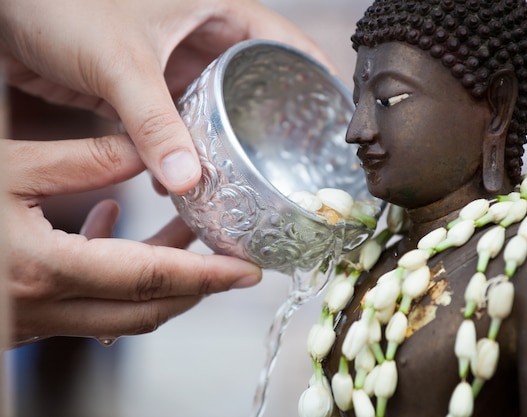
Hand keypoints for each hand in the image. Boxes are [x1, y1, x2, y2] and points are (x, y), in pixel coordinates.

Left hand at [0, 0, 330, 193]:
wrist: (3, 14)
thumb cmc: (60, 3)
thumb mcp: (120, 61)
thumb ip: (153, 121)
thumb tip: (185, 180)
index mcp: (215, 11)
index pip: (284, 40)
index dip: (314, 74)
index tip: (334, 114)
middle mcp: (201, 37)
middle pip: (254, 83)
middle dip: (269, 121)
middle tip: (290, 161)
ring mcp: (173, 63)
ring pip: (214, 108)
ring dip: (223, 142)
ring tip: (245, 179)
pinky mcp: (145, 87)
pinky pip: (177, 123)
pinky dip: (184, 149)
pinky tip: (186, 178)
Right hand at [2, 135, 261, 347]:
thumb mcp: (15, 168)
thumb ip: (89, 161)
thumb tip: (151, 151)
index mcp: (47, 269)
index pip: (151, 278)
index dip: (207, 276)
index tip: (247, 272)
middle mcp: (43, 308)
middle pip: (144, 310)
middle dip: (197, 288)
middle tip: (232, 265)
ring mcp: (32, 321)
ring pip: (118, 313)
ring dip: (159, 279)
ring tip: (184, 232)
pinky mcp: (23, 318)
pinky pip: (85, 306)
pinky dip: (112, 276)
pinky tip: (108, 224)